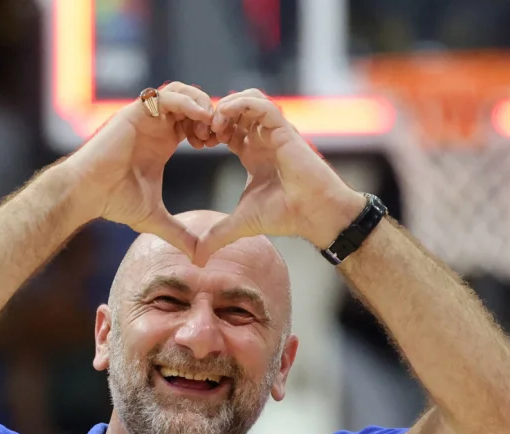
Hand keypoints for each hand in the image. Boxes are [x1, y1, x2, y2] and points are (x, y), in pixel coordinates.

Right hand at [64, 82, 219, 258]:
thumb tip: (199, 259)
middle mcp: (156, 125)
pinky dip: (187, 102)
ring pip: (182, 92)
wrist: (87, 193)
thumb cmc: (114, 202)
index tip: (225, 145)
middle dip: (212, 114)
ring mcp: (146, 116)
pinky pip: (167, 96)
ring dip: (201, 104)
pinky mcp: (135, 112)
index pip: (196, 122)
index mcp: (164, 141)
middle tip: (222, 133)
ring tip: (212, 124)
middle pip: (193, 102)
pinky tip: (200, 118)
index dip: (213, 129)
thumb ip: (179, 234)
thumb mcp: (155, 218)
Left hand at [193, 89, 366, 265]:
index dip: (208, 131)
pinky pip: (260, 104)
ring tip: (213, 124)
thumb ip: (218, 235)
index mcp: (253, 153)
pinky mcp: (284, 129)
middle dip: (213, 115)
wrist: (315, 215)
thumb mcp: (242, 223)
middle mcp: (263, 139)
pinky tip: (224, 118)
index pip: (227, 129)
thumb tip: (196, 258)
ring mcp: (274, 132)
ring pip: (247, 99)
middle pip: (234, 109)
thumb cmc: (286, 215)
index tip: (194, 143)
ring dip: (226, 106)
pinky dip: (240, 104)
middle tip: (199, 130)